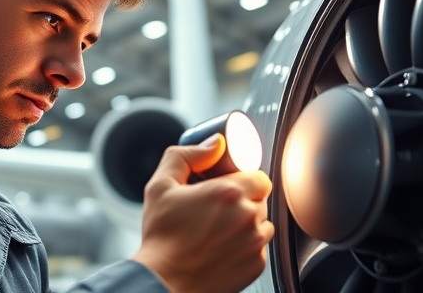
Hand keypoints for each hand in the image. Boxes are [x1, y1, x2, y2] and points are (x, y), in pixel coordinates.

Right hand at [132, 134, 274, 292]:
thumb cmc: (161, 239)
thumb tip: (214, 144)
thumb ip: (187, 156)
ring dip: (246, 222)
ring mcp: (255, 243)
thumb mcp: (161, 186)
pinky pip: (258, 247)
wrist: (164, 282)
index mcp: (229, 192)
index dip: (243, 178)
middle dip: (243, 199)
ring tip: (218, 229)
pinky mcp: (256, 265)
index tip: (227, 185)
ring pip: (262, 223)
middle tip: (217, 208)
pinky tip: (221, 247)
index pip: (258, 175)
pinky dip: (244, 245)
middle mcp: (248, 216)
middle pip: (260, 198)